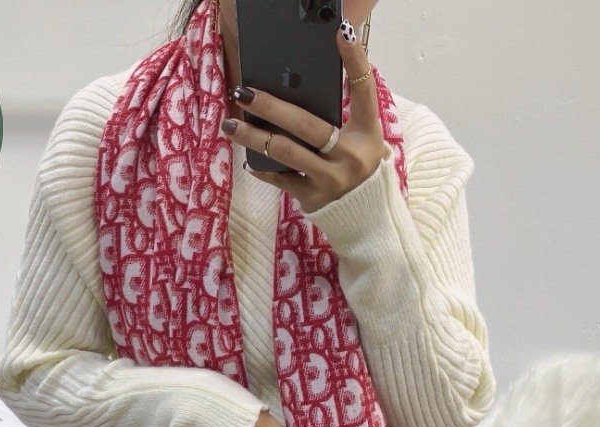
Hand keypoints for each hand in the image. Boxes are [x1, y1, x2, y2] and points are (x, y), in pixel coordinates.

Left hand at [221, 17, 386, 213]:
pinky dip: (262, 168)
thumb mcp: (362, 141)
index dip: (355, 61)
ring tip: (231, 125)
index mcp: (367, 134)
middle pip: (306, 125)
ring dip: (253, 136)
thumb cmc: (359, 169)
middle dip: (271, 106)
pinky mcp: (313, 198)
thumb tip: (300, 87)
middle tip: (244, 92)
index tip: (341, 32)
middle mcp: (350, 156)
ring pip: (284, 152)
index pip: (364, 91)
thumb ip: (342, 117)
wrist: (368, 220)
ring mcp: (330, 180)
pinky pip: (281, 178)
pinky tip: (248, 160)